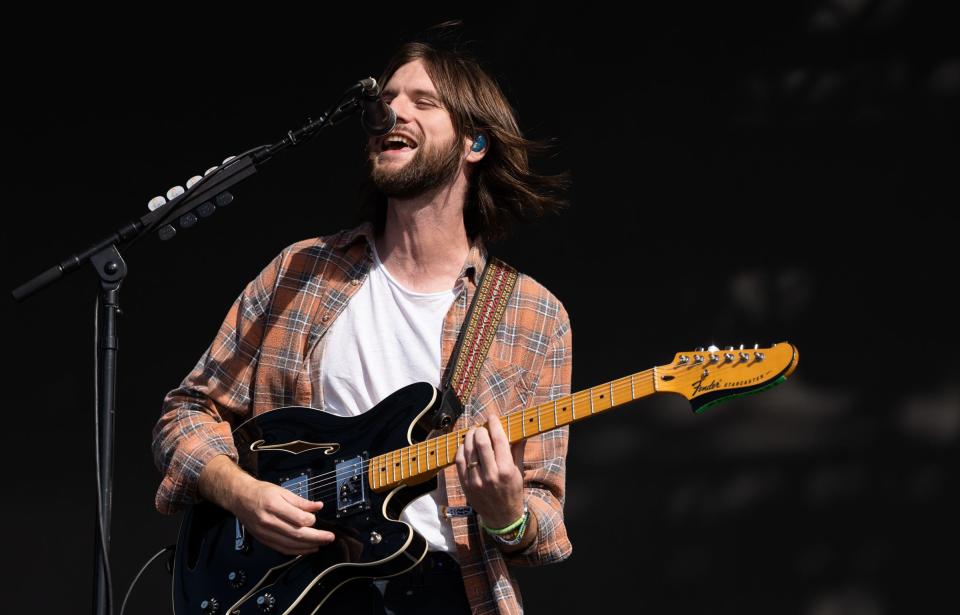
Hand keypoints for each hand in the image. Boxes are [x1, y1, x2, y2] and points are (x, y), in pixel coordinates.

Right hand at [200, 455, 334, 555]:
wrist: (240, 498)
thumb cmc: (261, 492)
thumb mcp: (282, 491)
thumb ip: (301, 501)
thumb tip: (318, 506)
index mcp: (273, 506)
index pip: (297, 518)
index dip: (311, 521)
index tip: (317, 519)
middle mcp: (268, 521)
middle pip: (296, 534)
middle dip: (316, 537)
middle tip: (329, 537)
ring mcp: (265, 533)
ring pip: (290, 544)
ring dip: (308, 546)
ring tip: (321, 544)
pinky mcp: (264, 540)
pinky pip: (282, 549)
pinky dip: (296, 551)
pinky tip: (306, 549)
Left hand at [455, 409, 525, 527]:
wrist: (502, 517)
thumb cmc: (513, 492)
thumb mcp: (518, 471)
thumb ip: (517, 450)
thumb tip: (521, 431)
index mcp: (506, 470)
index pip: (499, 440)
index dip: (494, 424)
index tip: (492, 417)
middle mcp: (491, 475)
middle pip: (481, 442)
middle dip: (480, 430)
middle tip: (481, 427)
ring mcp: (476, 481)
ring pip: (468, 450)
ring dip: (469, 437)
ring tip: (472, 433)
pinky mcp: (466, 485)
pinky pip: (459, 462)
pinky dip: (461, 450)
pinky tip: (465, 446)